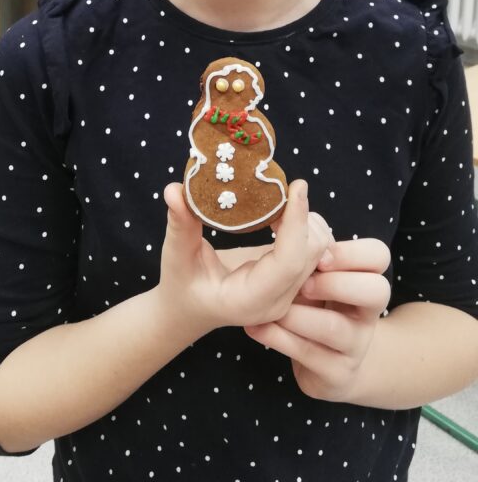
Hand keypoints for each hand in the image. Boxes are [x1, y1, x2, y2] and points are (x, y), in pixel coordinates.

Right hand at [159, 180, 332, 337]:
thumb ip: (179, 224)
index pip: (289, 261)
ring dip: (307, 219)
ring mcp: (288, 294)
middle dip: (303, 215)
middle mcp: (276, 301)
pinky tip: (281, 215)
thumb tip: (173, 189)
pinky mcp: (292, 281)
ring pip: (321, 250)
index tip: (296, 184)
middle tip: (277, 189)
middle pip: (312, 253)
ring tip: (279, 202)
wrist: (189, 309)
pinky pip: (315, 249)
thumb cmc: (181, 283)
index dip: (297, 221)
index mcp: (249, 300)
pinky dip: (306, 226)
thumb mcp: (175, 255)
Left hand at [244, 237, 390, 402]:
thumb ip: (309, 245)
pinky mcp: (336, 374)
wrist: (328, 365)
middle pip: (377, 290)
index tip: (318, 254)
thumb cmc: (317, 305)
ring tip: (272, 309)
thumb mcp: (318, 274)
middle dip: (337, 282)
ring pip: (336, 328)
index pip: (378, 255)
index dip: (351, 252)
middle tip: (302, 283)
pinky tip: (254, 328)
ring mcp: (356, 346)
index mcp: (364, 279)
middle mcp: (367, 313)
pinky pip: (309, 354)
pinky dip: (278, 339)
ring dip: (299, 315)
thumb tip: (288, 204)